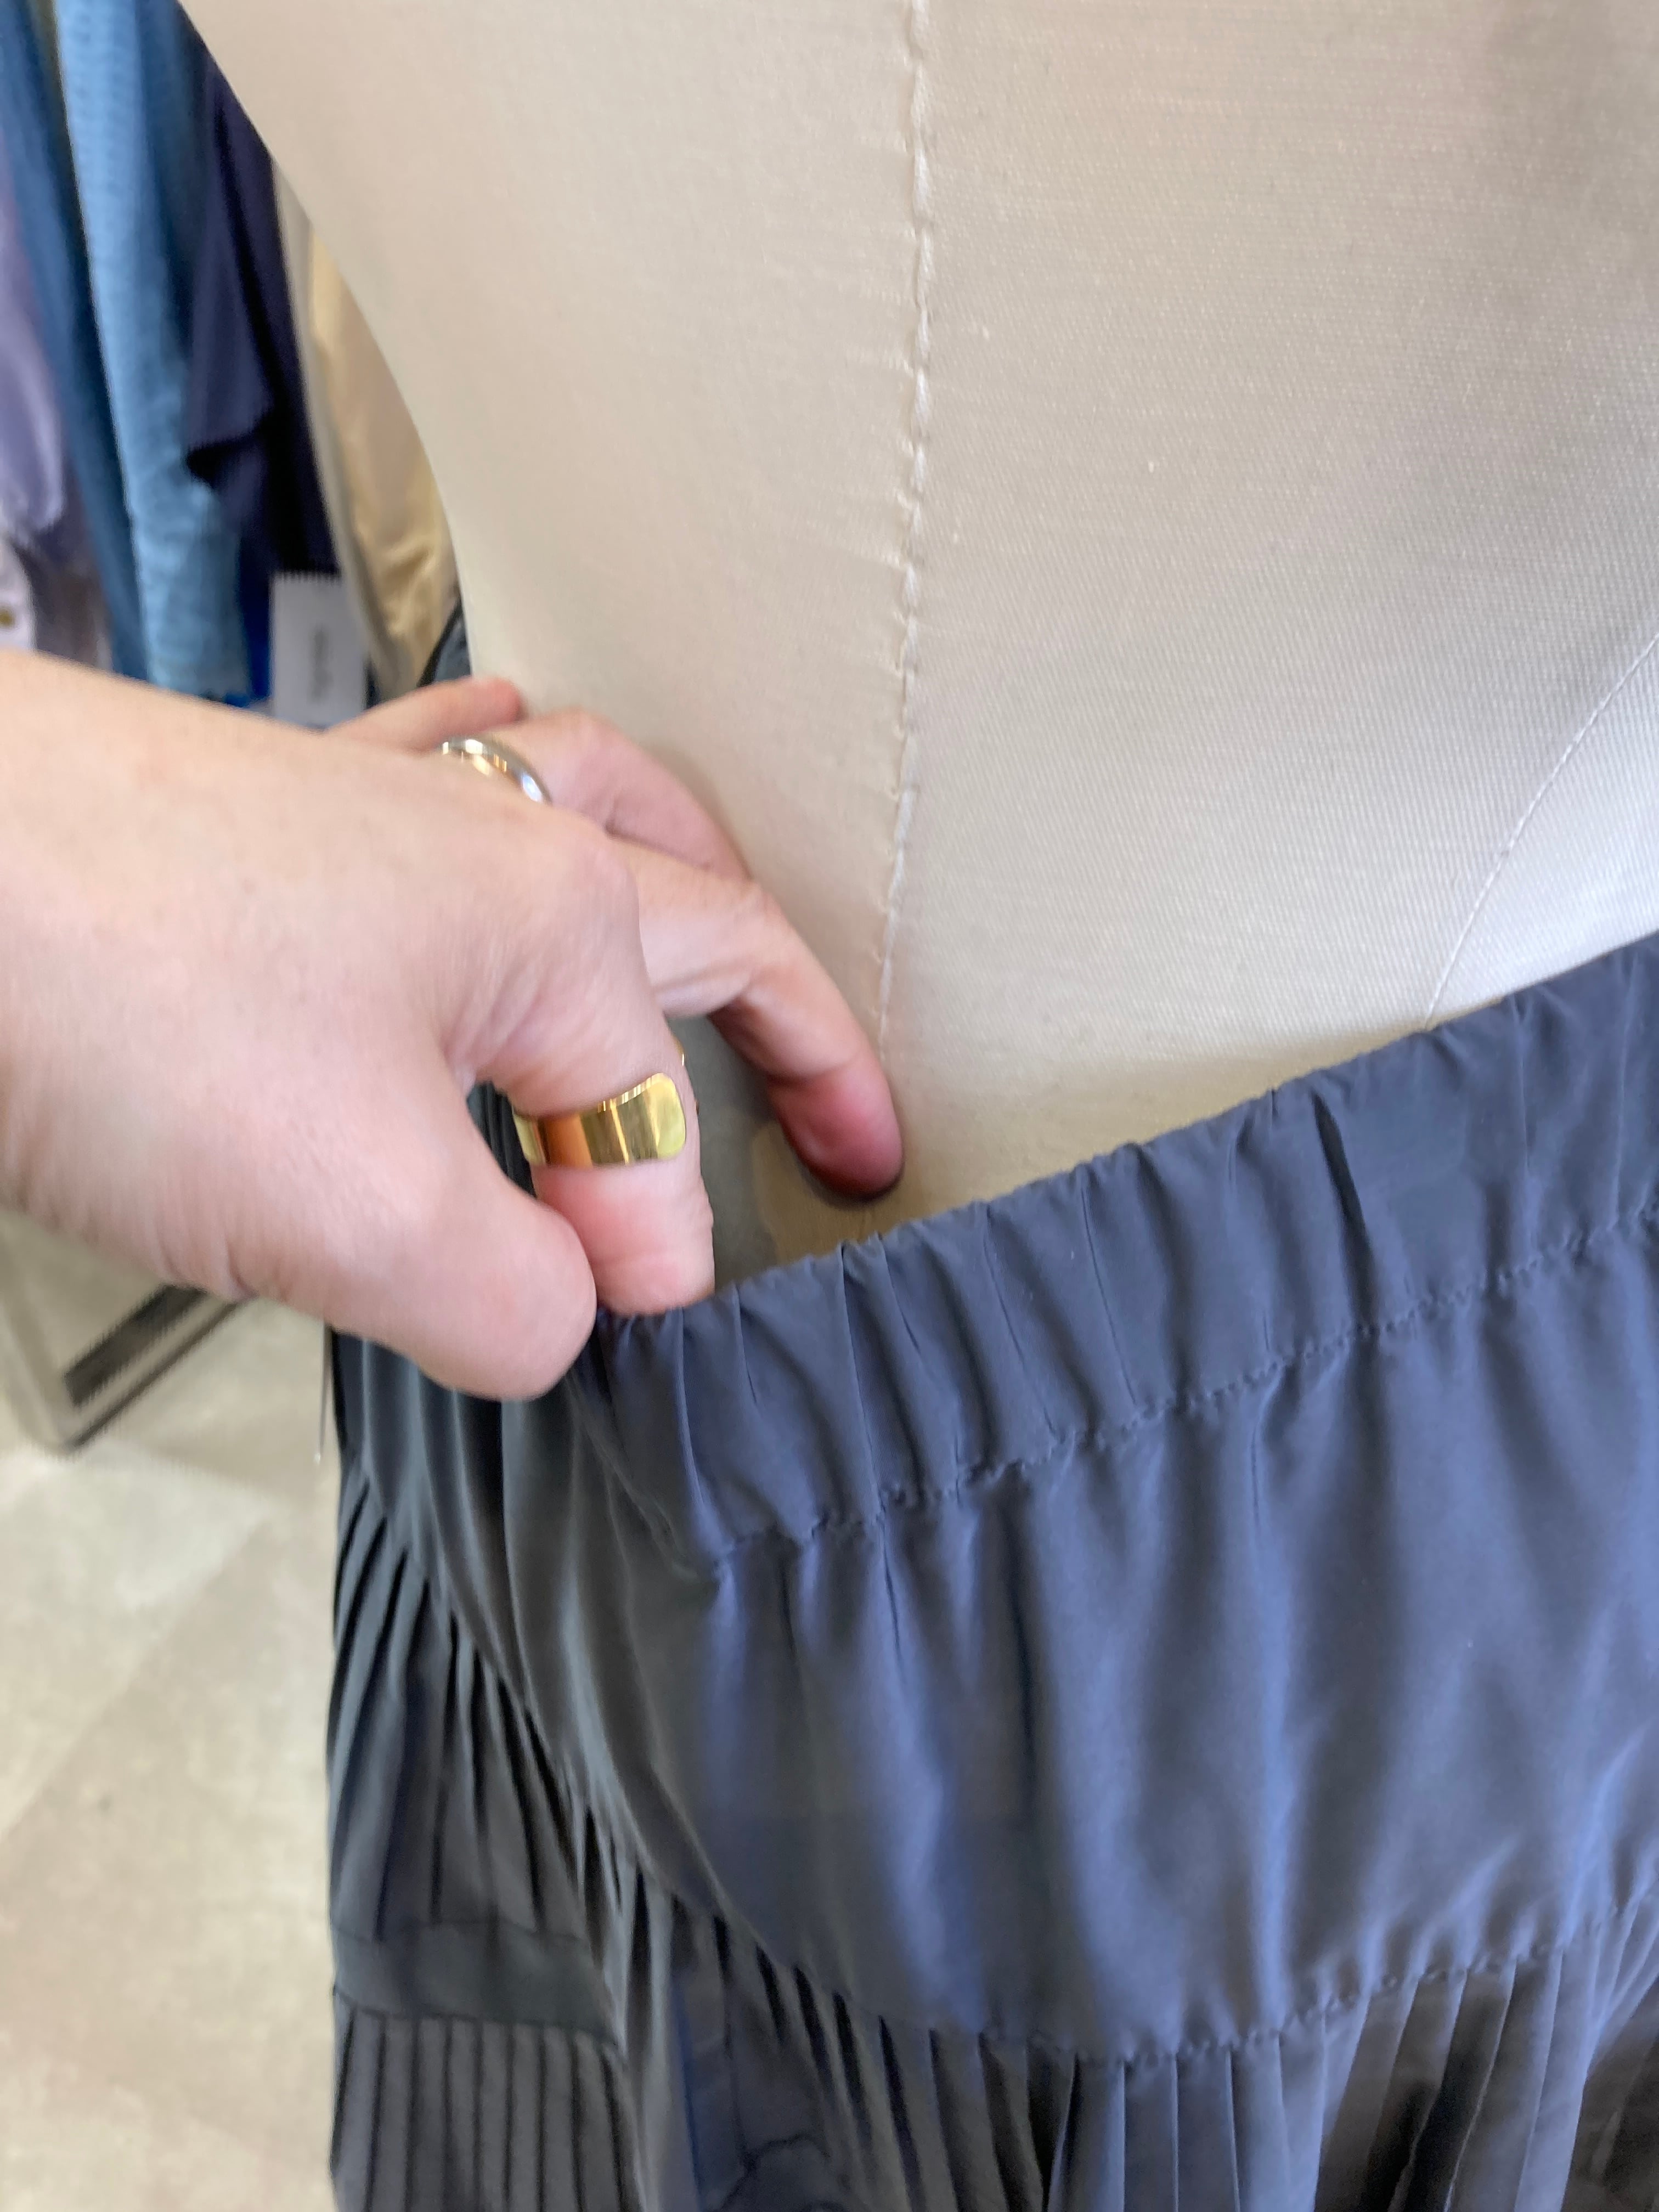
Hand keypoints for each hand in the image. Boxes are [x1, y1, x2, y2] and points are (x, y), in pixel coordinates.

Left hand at [0, 655, 901, 1395]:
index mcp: (557, 920)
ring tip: (722, 923)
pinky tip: (504, 764)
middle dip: (795, 1037)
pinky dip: (509, 783)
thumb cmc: (122, 1001)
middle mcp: (493, 836)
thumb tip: (569, 1306)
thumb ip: (513, 1288)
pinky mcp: (266, 803)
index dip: (654, 1251)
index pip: (657, 1121)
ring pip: (588, 810)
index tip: (622, 1342)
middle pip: (702, 924)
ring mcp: (377, 804)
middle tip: (852, 1131)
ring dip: (681, 877)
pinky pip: (440, 766)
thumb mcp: (362, 1207)